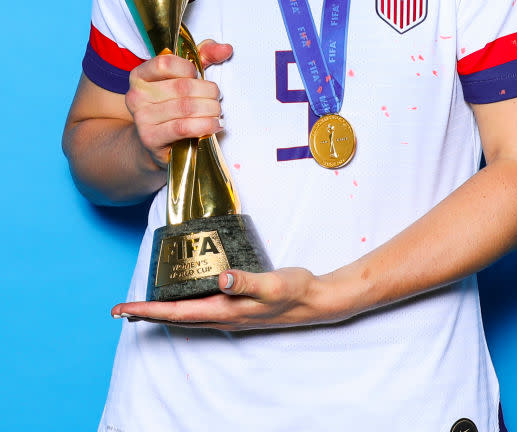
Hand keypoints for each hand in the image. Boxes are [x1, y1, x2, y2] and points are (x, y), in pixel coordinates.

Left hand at [111, 267, 341, 330]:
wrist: (315, 300)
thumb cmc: (293, 290)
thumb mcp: (272, 283)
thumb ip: (246, 281)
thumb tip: (222, 279)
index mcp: (224, 310)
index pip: (176, 313)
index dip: (148, 311)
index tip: (122, 310)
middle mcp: (222, 316)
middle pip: (175, 318)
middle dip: (147, 315)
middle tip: (120, 311)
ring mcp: (229, 314)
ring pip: (186, 316)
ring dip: (162, 312)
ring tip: (141, 308)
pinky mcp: (236, 307)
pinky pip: (199, 310)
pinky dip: (182, 306)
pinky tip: (182, 298)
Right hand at [125, 39, 232, 168]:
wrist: (154, 142)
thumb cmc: (171, 104)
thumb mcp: (184, 75)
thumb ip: (204, 56)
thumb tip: (226, 48)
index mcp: (140, 76)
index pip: (165, 63)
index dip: (188, 68)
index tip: (197, 76)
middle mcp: (136, 96)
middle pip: (182, 86)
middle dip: (208, 91)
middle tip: (216, 98)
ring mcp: (142, 118)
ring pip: (186, 107)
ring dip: (210, 109)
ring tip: (216, 111)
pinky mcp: (151, 138)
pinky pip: (183, 127)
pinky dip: (205, 124)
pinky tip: (214, 124)